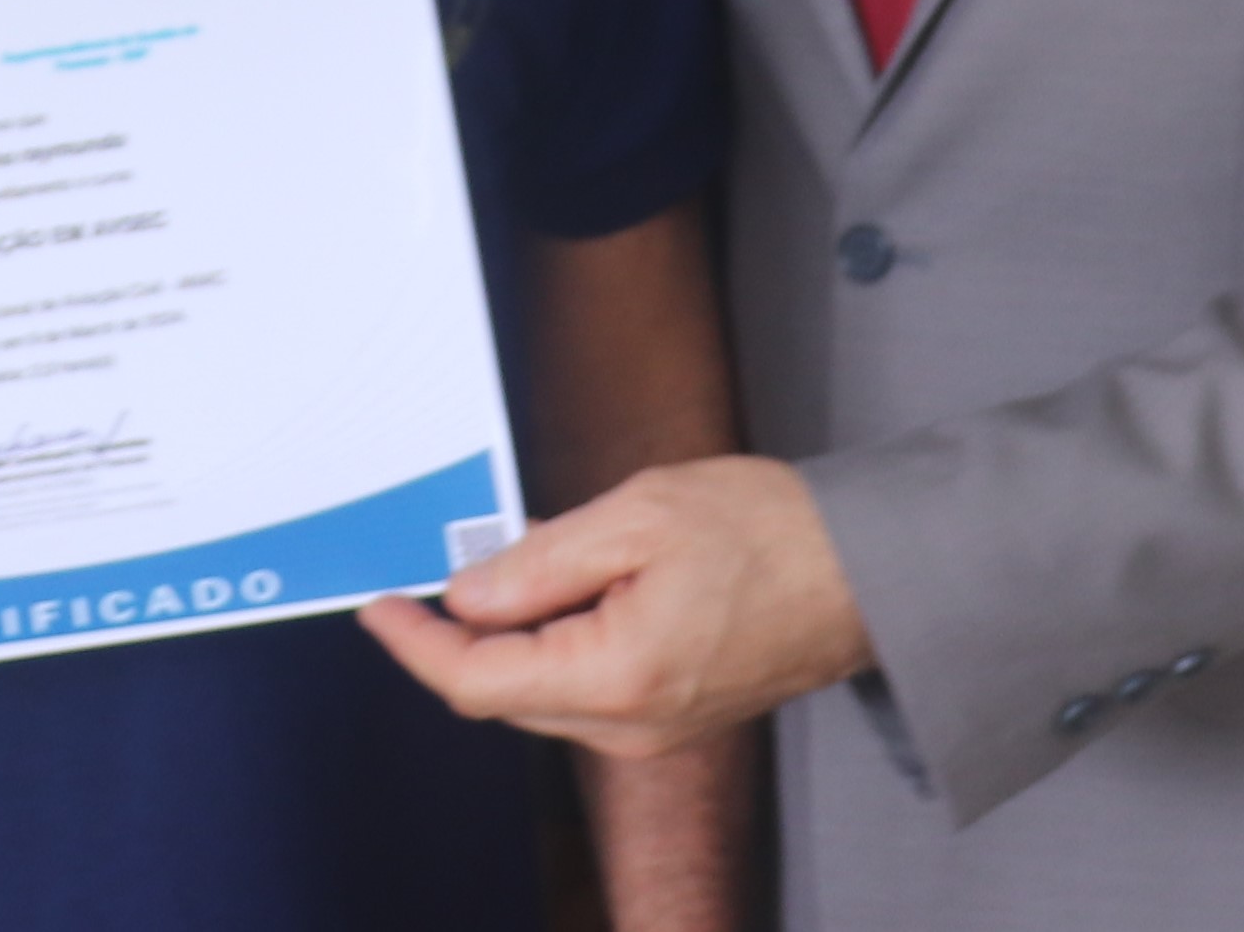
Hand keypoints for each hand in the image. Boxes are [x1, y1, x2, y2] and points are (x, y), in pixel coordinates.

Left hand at [357, 454, 868, 756]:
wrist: (866, 570)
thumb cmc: (769, 531)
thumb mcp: (639, 514)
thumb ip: (541, 560)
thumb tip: (465, 595)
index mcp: (614, 678)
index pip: (477, 680)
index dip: (416, 643)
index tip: (377, 605)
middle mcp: (628, 727)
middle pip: (505, 692)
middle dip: (463, 630)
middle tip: (446, 555)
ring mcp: (652, 730)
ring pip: (543, 690)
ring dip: (515, 631)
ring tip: (526, 550)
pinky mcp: (671, 716)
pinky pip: (585, 686)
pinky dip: (558, 637)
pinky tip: (572, 578)